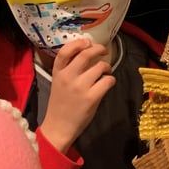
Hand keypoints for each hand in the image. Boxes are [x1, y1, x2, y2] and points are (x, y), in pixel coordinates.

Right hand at [39, 39, 115, 153]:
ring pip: (100, 67)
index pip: (65, 51)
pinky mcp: (92, 97)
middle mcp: (68, 77)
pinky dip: (110, 79)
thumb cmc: (60, 104)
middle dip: (98, 49)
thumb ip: (68, 69)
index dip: (78, 43)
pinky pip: (107, 80)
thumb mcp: (58, 82)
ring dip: (106, 67)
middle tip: (103, 50)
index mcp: (58, 72)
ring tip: (106, 72)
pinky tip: (108, 83)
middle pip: (86, 54)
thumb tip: (87, 54)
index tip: (87, 42)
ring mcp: (80, 87)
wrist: (59, 127)